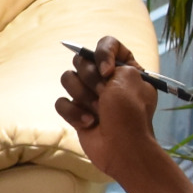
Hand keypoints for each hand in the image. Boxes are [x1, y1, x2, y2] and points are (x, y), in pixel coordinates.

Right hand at [54, 37, 167, 183]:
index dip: (103, 53)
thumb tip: (98, 69)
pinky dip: (74, 113)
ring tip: (97, 111)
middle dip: (90, 78)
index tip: (106, 71)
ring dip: (83, 96)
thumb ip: (113, 60)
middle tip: (103, 94)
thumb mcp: (130, 77)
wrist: (122, 148)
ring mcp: (90, 96)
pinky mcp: (76, 112)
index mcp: (124, 69)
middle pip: (82, 60)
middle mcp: (106, 79)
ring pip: (68, 79)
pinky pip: (62, 102)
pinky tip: (88, 123)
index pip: (108, 44)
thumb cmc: (130, 113)